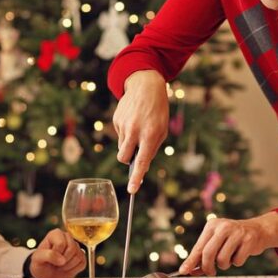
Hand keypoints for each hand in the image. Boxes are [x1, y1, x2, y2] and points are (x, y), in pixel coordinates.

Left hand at [29, 228, 86, 277]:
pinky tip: (66, 268)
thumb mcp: (37, 259)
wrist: (46, 275)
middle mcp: (67, 237)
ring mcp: (76, 246)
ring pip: (78, 256)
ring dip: (67, 266)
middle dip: (62, 261)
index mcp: (56, 234)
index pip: (61, 243)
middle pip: (72, 248)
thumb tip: (62, 259)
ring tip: (59, 266)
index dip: (55, 254)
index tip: (49, 258)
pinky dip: (73, 269)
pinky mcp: (81, 256)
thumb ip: (48, 256)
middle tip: (55, 264)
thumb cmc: (41, 264)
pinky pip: (82, 262)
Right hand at [113, 70, 168, 192]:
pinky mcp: (116, 119)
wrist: (146, 86)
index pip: (142, 162)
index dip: (136, 178)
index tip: (132, 191)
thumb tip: (140, 165)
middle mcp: (135, 131)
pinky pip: (119, 134)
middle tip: (135, 151)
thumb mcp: (162, 130)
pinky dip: (125, 132)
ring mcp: (123, 125)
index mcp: (150, 135)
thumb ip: (151, 148)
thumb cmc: (158, 111)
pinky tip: (132, 120)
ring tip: (137, 129)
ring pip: (121, 146)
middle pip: (123, 157)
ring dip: (128, 144)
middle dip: (127, 159)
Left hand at [178, 212, 277, 275]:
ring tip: (229, 257)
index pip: (198, 247)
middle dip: (207, 267)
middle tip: (210, 272)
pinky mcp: (249, 240)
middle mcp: (223, 226)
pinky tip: (240, 253)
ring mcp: (237, 232)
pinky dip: (237, 262)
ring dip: (225, 265)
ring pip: (222, 260)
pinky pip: (237, 261)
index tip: (183, 271)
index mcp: (212, 225)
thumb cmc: (233, 238)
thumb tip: (190, 270)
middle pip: (208, 254)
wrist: (258, 230)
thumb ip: (203, 255)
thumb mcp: (216, 242)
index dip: (191, 261)